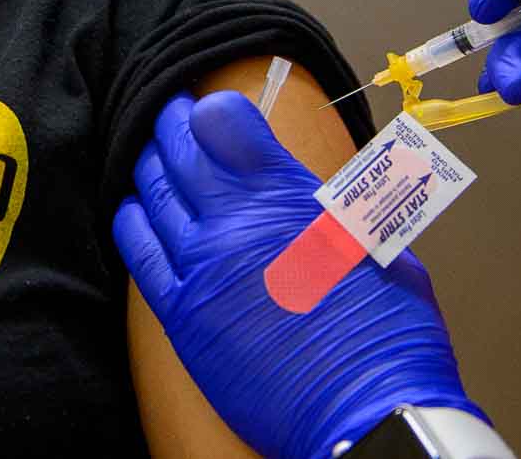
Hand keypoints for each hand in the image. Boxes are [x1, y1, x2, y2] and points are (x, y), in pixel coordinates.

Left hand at [113, 90, 480, 457]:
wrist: (367, 413)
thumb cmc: (388, 333)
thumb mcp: (373, 240)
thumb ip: (327, 203)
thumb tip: (304, 189)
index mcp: (285, 194)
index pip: (222, 119)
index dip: (214, 108)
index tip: (212, 108)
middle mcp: (234, 222)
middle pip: (182, 148)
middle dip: (173, 124)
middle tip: (171, 115)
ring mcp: (201, 267)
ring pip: (155, 193)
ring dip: (151, 165)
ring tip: (154, 155)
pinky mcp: (182, 314)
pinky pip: (139, 251)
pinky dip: (132, 220)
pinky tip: (133, 208)